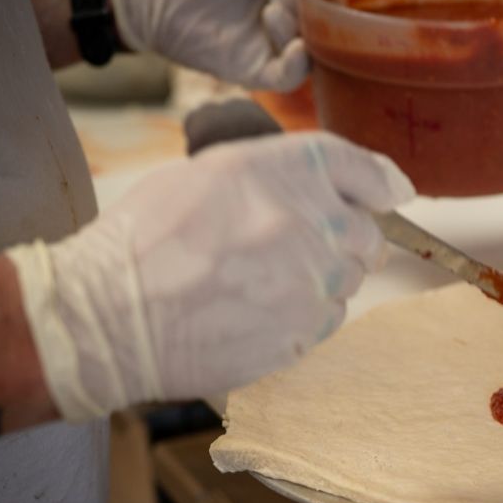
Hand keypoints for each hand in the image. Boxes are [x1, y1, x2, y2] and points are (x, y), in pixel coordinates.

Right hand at [6, 133, 414, 420]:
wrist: (110, 313)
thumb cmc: (147, 239)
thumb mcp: (212, 172)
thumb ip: (285, 172)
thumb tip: (363, 185)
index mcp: (285, 171)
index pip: (362, 169)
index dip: (380, 183)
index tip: (392, 194)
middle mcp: (311, 222)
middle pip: (367, 234)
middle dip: (346, 241)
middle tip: (301, 248)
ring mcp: (312, 283)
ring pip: (348, 281)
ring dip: (321, 280)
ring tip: (260, 281)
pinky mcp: (304, 333)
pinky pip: (326, 321)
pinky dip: (303, 316)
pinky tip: (255, 311)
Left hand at [110, 0, 329, 90]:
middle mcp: (287, 18)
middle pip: (324, 23)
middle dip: (311, 7)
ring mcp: (272, 45)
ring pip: (311, 50)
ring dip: (300, 29)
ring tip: (271, 8)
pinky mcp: (253, 69)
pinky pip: (287, 78)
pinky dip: (297, 65)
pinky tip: (295, 46)